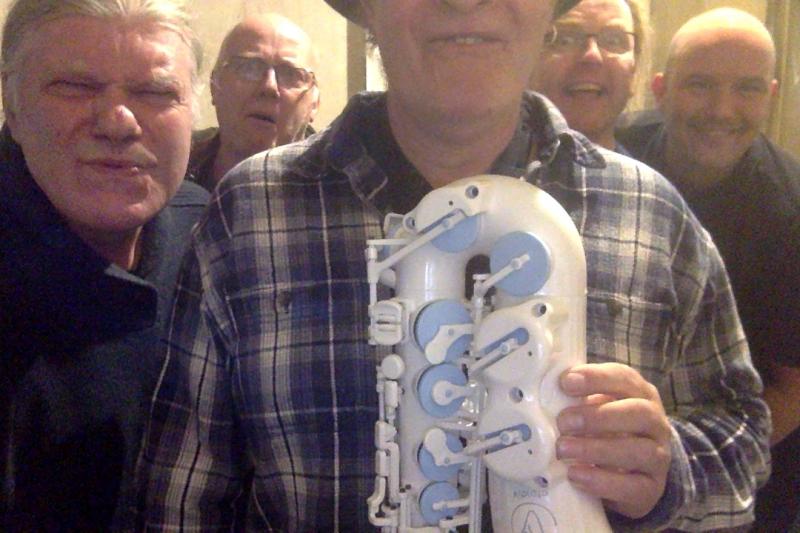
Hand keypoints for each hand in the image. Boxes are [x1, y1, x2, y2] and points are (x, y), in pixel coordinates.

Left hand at [556, 362, 671, 518]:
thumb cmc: (606, 430)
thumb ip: (577, 399)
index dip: (596, 378)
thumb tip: (544, 395)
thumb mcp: (596, 409)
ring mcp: (658, 457)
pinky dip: (602, 481)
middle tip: (564, 422)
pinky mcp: (651, 488)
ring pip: (640, 451)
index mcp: (640, 394)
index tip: (566, 382)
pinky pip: (633, 487)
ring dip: (597, 449)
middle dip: (598, 416)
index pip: (624, 378)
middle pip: (638, 413)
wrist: (632, 473)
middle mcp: (655, 423)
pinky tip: (576, 475)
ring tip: (563, 450)